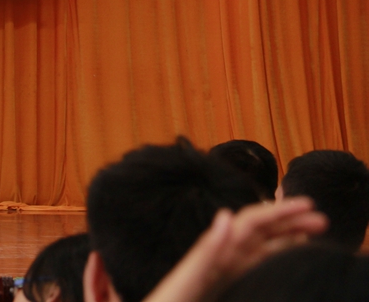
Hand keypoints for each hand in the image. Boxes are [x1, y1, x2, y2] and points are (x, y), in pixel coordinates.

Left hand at [142, 197, 326, 301]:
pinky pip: (256, 264)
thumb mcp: (191, 275)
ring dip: (288, 237)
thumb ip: (208, 249)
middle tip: (322, 220)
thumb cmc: (172, 299)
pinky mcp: (228, 283)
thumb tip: (227, 215)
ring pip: (264, 246)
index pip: (254, 220)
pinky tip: (288, 257)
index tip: (306, 204)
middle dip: (291, 221)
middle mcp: (224, 254)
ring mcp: (227, 268)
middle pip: (263, 230)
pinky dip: (276, 256)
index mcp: (219, 247)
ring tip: (312, 233)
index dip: (280, 211)